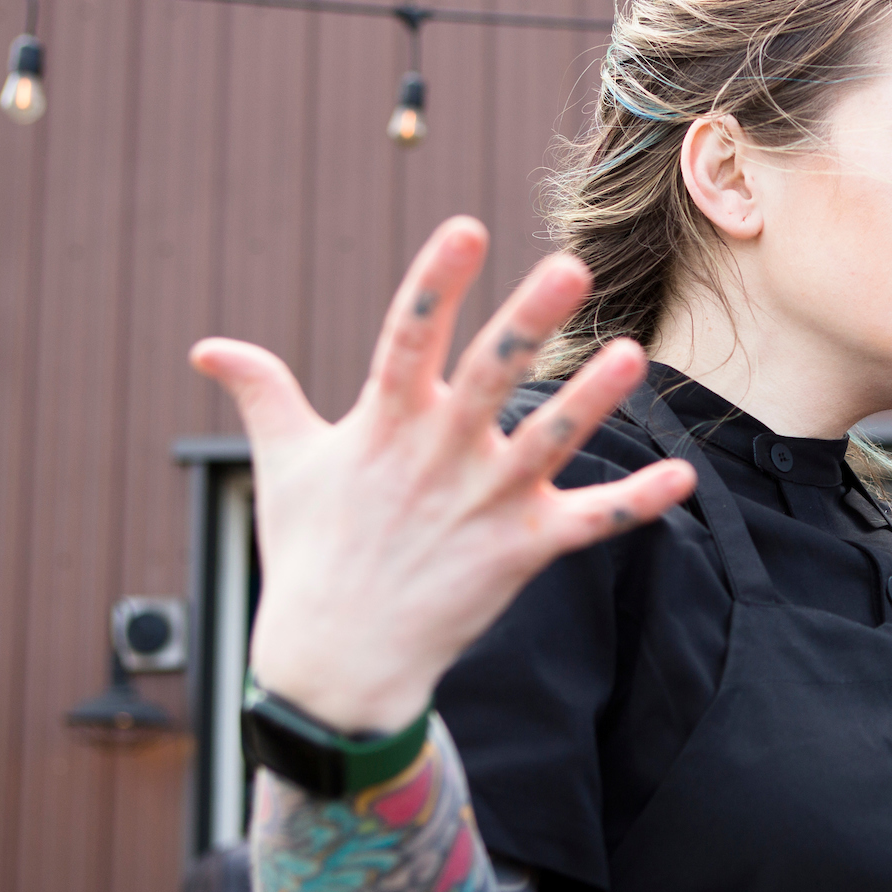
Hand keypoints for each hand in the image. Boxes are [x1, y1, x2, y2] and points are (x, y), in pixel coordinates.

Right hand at [192, 218, 696, 731]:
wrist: (334, 665)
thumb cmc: (310, 553)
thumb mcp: (282, 465)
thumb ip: (262, 393)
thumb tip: (208, 347)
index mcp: (383, 424)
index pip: (408, 335)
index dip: (436, 282)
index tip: (465, 227)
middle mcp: (438, 456)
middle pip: (487, 376)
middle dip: (527, 321)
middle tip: (570, 266)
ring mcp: (483, 505)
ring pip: (547, 442)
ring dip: (593, 400)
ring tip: (634, 354)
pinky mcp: (519, 552)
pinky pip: (588, 525)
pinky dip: (636, 504)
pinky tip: (683, 477)